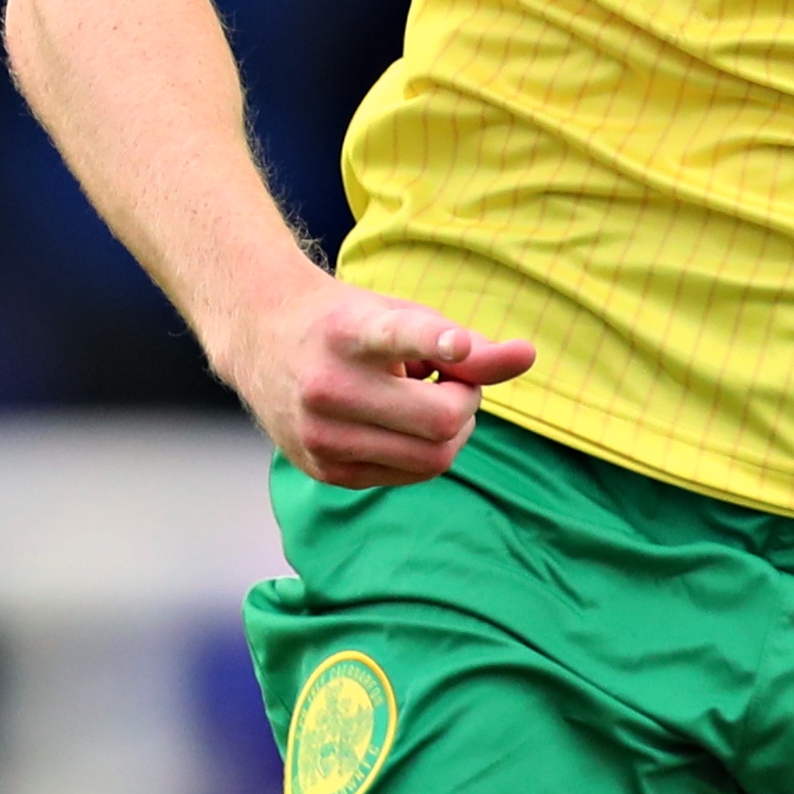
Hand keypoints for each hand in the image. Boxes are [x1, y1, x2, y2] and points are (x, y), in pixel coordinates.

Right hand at [227, 277, 537, 487]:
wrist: (263, 340)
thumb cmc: (352, 325)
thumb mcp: (405, 316)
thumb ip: (469, 344)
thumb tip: (530, 356)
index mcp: (349, 332)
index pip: (395, 337)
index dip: (433, 342)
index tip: (455, 345)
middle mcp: (328, 386)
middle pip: (440, 420)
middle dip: (467, 403)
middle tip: (456, 380)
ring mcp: (322, 436)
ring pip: (432, 459)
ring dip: (450, 432)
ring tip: (425, 399)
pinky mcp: (325, 470)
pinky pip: (410, 476)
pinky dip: (424, 452)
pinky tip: (400, 423)